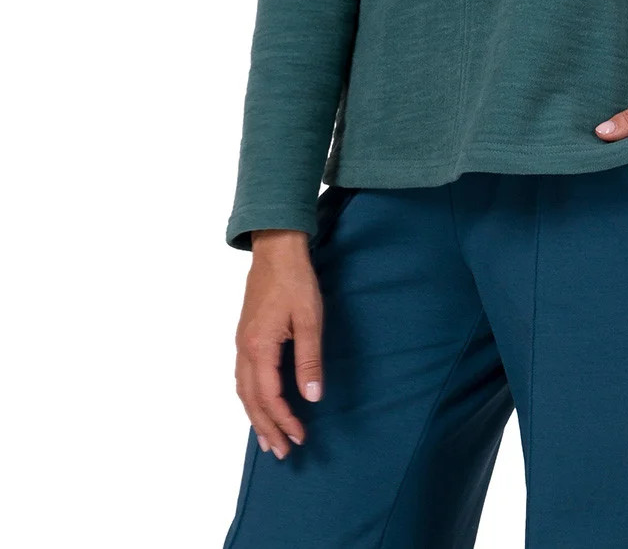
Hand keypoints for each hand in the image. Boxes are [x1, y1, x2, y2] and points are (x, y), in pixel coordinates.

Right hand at [234, 230, 324, 458]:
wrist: (276, 249)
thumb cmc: (295, 281)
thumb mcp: (310, 318)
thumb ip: (309, 358)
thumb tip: (312, 397)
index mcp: (259, 347)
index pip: (270, 396)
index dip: (285, 419)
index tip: (301, 436)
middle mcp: (244, 349)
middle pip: (251, 400)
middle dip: (266, 428)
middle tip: (282, 452)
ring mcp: (241, 342)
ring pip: (243, 390)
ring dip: (255, 416)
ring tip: (268, 439)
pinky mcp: (245, 336)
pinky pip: (243, 377)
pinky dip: (250, 397)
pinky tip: (258, 403)